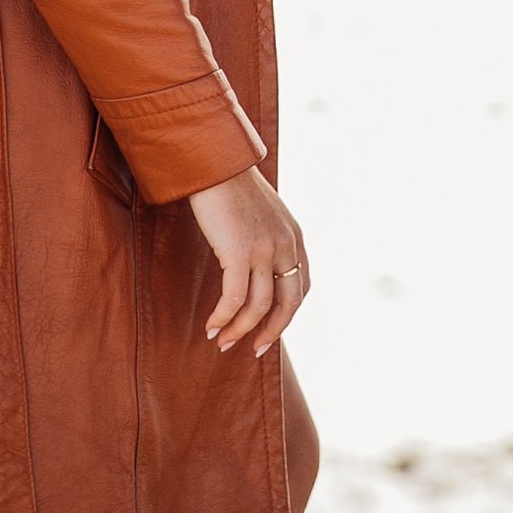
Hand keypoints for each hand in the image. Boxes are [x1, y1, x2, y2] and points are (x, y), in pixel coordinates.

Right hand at [189, 165, 309, 358]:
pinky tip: (211, 326)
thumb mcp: (259, 214)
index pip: (301, 287)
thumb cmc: (230, 187)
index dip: (287, 315)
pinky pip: (234, 298)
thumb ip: (265, 238)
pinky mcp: (239, 251)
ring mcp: (265, 249)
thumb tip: (252, 266)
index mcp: (294, 237)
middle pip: (288, 303)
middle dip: (271, 331)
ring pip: (258, 306)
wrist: (214, 162)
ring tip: (222, 342)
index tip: (270, 330)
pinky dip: (223, 317)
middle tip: (253, 350)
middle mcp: (286, 245)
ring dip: (240, 329)